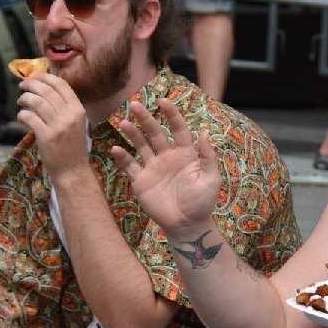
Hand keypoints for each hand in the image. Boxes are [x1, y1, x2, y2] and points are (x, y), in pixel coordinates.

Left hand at [16, 73, 89, 176]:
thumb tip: (45, 90)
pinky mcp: (46, 137)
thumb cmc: (72, 147)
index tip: (35, 77)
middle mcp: (70, 116)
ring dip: (24, 98)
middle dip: (31, 84)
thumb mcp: (76, 124)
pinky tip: (21, 117)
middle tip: (22, 85)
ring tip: (21, 101)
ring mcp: (59, 126)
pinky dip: (22, 114)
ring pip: (36, 102)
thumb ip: (65, 108)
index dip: (45, 77)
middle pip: (46, 90)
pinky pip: (29, 117)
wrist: (73, 171)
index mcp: (78, 110)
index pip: (61, 85)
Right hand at [111, 99, 221, 235]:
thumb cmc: (202, 203)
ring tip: (123, 123)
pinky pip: (130, 166)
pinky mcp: (141, 181)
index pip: (178, 129)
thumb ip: (207, 157)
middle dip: (145, 119)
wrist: (187, 225)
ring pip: (140, 146)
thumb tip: (204, 133)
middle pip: (155, 133)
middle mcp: (167, 157)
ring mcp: (153, 168)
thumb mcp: (210, 180)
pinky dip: (122, 157)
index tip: (163, 101)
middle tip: (134, 104)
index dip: (171, 115)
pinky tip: (116, 149)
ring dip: (132, 134)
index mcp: (185, 154)